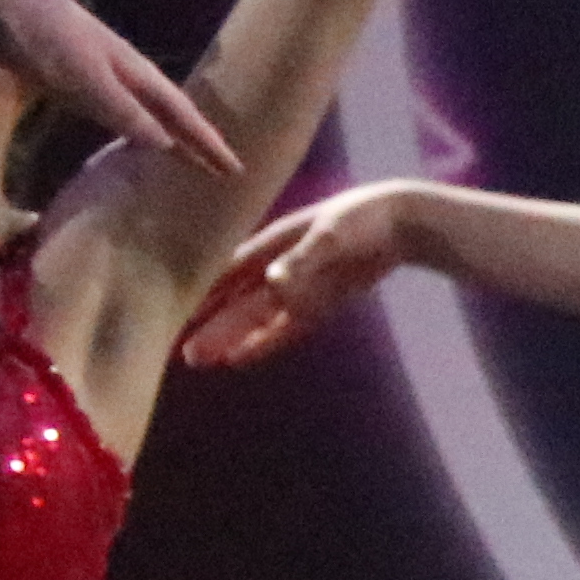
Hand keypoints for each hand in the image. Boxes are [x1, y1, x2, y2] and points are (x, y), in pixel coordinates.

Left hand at [0, 0, 244, 171]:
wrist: (6, 10)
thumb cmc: (46, 38)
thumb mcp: (84, 76)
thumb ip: (121, 109)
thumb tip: (165, 144)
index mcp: (136, 73)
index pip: (182, 114)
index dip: (207, 142)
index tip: (234, 168)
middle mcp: (129, 77)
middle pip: (173, 115)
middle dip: (200, 142)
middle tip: (227, 171)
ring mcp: (106, 81)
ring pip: (152, 115)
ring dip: (174, 138)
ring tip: (194, 161)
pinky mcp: (81, 87)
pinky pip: (125, 116)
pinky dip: (142, 133)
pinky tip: (140, 143)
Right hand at [180, 182, 429, 366]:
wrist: (401, 223)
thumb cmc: (362, 217)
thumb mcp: (332, 234)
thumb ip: (302, 259)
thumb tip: (271, 282)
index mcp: (272, 243)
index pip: (230, 272)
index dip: (205, 292)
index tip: (178, 311)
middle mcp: (277, 268)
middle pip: (238, 302)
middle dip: (212, 326)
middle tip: (184, 354)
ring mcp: (297, 289)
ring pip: (255, 319)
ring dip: (230, 339)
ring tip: (200, 361)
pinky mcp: (317, 305)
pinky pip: (284, 329)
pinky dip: (263, 343)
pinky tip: (239, 359)